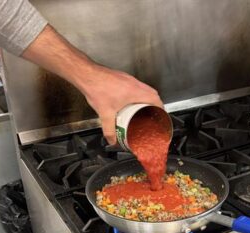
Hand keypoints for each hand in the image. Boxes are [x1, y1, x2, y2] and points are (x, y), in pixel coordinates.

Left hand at [22, 26, 162, 145]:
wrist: (87, 74)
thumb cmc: (97, 89)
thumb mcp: (105, 114)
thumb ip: (109, 130)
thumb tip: (112, 140)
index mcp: (136, 92)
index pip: (156, 100)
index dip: (161, 109)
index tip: (162, 117)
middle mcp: (135, 84)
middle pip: (153, 94)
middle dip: (155, 106)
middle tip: (154, 116)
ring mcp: (130, 79)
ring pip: (145, 89)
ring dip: (147, 99)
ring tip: (145, 111)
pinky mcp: (123, 78)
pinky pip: (137, 87)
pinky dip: (139, 95)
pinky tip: (131, 103)